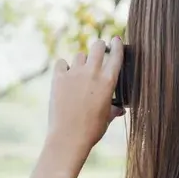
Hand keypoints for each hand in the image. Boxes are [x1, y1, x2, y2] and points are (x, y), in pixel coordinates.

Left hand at [45, 40, 123, 161]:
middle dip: (99, 47)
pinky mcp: (58, 78)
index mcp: (108, 82)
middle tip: (99, 50)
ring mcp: (74, 74)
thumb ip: (114, 109)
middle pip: (97, 46)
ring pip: (79, 55)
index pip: (116, 56)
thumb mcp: (107, 118)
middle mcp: (92, 73)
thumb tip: (120, 109)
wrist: (68, 137)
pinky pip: (61, 63)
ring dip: (81, 61)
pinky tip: (65, 75)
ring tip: (80, 73)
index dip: (117, 45)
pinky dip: (64, 67)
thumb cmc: (91, 130)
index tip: (116, 40)